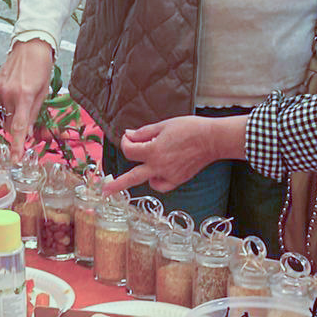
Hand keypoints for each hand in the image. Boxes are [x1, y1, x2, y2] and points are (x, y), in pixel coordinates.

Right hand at [0, 39, 53, 160]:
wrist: (30, 47)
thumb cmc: (41, 70)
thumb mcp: (42, 93)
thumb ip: (33, 115)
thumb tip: (27, 135)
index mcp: (25, 95)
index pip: (19, 127)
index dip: (17, 146)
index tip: (15, 160)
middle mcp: (8, 93)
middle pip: (10, 124)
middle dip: (17, 126)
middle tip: (25, 114)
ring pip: (1, 116)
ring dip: (9, 115)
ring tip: (18, 98)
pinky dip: (1, 105)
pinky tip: (9, 93)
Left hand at [103, 115, 248, 194]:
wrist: (212, 139)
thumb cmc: (189, 128)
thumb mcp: (163, 125)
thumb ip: (144, 133)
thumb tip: (129, 135)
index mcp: (153, 151)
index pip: (129, 151)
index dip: (125, 143)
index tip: (129, 137)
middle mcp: (159, 166)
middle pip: (132, 177)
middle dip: (117, 184)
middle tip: (104, 191)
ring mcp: (169, 175)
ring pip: (147, 181)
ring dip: (140, 175)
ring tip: (130, 177)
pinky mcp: (179, 180)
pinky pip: (162, 185)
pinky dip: (156, 181)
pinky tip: (155, 174)